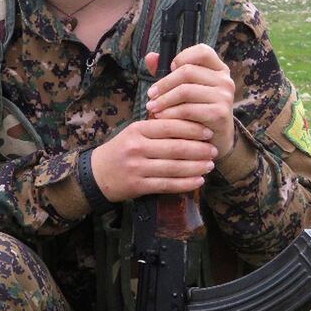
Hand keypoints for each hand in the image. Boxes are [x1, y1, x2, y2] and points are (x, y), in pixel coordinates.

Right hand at [91, 117, 218, 201]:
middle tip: (214, 150)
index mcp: (137, 130)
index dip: (192, 129)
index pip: (170, 126)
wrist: (97, 174)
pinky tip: (198, 180)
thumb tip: (190, 124)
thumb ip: (157, 128)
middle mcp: (137, 148)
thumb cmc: (121, 150)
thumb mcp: (133, 132)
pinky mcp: (138, 186)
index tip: (208, 132)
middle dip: (199, 149)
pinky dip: (185, 183)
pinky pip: (167, 185)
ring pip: (174, 167)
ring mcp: (137, 168)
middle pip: (175, 147)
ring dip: (196, 167)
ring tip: (210, 165)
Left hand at [143, 44, 234, 156]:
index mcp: (218, 69)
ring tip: (152, 108)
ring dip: (164, 100)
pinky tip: (161, 118)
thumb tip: (150, 56)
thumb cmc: (196, 112)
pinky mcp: (219, 114)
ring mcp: (224, 97)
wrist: (213, 141)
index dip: (182, 57)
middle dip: (164, 84)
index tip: (169, 69)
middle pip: (187, 71)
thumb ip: (168, 73)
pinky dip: (171, 114)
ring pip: (185, 91)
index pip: (202, 51)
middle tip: (150, 95)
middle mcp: (225, 80)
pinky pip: (188, 110)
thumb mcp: (184, 89)